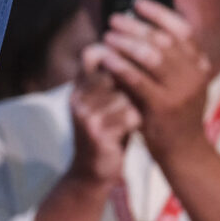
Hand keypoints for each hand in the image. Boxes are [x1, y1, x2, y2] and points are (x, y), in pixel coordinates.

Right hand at [65, 46, 140, 187]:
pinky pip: (127, 116)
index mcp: (78, 87)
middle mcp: (78, 98)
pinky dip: (136, 120)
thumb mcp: (104, 103)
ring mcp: (85, 116)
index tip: (133, 59)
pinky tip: (135, 127)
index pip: (92, 55)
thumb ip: (112, 81)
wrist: (92, 172)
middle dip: (130, 81)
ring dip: (135, 103)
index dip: (113, 52)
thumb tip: (135, 49)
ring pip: (123, 95)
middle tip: (142, 90)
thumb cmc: (106, 131)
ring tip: (135, 113)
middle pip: (112, 73)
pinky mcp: (97, 134)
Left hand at [93, 0, 213, 162]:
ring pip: (150, 56)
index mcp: (200, 65)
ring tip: (107, 36)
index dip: (160, 13)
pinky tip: (105, 57)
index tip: (138, 3)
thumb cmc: (176, 111)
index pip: (183, 30)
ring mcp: (180, 91)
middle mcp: (194, 75)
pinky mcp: (162, 106)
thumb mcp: (182, 81)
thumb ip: (169, 57)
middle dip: (136, 25)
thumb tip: (138, 24)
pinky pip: (136, 79)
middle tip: (114, 19)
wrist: (185, 150)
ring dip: (125, 42)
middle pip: (163, 39)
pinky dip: (119, 65)